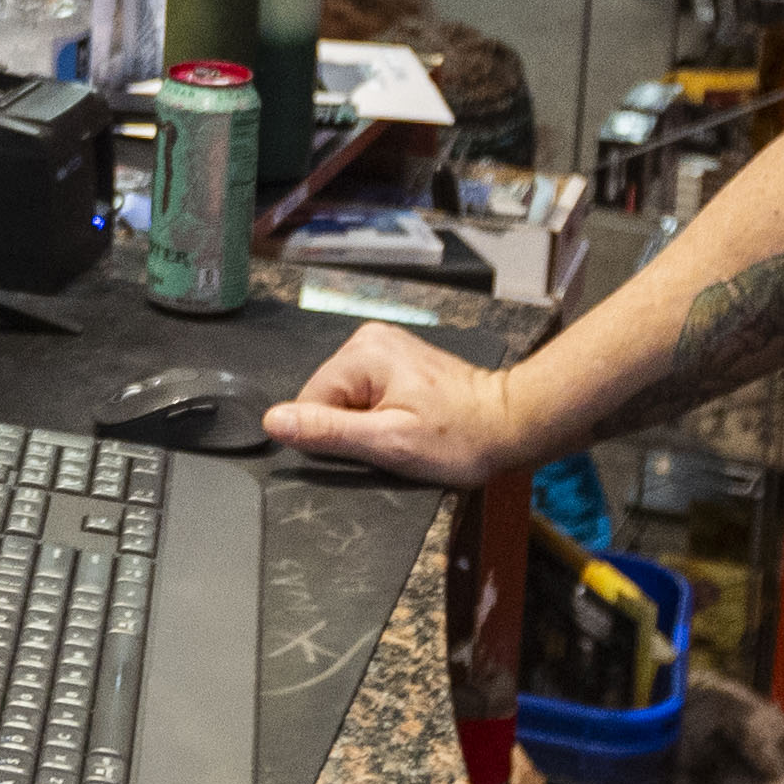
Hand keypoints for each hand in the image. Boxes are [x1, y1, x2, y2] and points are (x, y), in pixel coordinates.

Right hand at [260, 325, 540, 487]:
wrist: (510, 424)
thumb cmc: (459, 438)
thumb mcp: (388, 443)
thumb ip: (327, 431)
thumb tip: (274, 421)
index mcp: (362, 353)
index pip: (310, 402)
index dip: (334, 435)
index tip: (375, 444)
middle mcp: (369, 339)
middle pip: (328, 398)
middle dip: (353, 428)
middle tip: (396, 440)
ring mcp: (385, 346)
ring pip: (346, 398)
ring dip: (368, 423)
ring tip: (408, 430)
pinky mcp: (397, 359)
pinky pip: (367, 393)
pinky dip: (382, 413)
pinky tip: (411, 421)